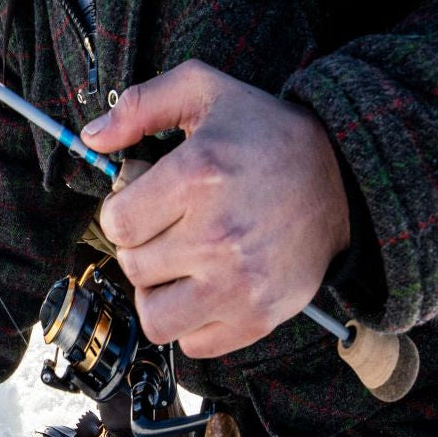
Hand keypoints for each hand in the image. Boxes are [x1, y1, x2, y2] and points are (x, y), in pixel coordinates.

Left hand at [82, 60, 349, 358]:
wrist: (346, 178)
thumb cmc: (268, 135)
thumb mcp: (205, 92)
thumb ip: (141, 105)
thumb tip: (92, 138)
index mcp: (199, 176)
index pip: (117, 223)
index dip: (121, 212)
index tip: (142, 203)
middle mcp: (218, 236)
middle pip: (133, 267)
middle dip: (141, 247)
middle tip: (168, 227)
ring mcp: (240, 284)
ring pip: (155, 317)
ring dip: (158, 293)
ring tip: (179, 265)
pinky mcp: (259, 316)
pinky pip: (193, 344)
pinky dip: (191, 323)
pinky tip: (205, 287)